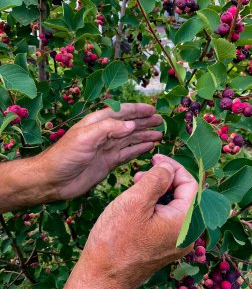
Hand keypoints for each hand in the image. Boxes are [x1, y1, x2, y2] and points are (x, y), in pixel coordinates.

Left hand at [39, 103, 162, 199]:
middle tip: (160, 120)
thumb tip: (132, 124)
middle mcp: (105, 133)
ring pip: (131, 139)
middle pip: (129, 124)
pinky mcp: (109, 162)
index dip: (137, 110)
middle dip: (145, 121)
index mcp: (98, 122)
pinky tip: (149, 147)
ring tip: (160, 133)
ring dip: (145, 135)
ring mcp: (107, 148)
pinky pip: (128, 153)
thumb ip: (109, 128)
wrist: (54, 179)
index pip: (121, 112)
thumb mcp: (86, 136)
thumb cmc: (66, 155)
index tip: (152, 109)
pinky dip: (139, 150)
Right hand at [84, 154, 197, 288]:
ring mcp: (175, 243)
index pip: (190, 184)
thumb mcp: (136, 201)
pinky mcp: (163, 248)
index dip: (173, 167)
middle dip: (164, 179)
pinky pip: (165, 219)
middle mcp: (186, 235)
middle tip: (141, 173)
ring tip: (135, 185)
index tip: (155, 157)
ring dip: (157, 191)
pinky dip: (154, 206)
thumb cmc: (115, 240)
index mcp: (185, 223)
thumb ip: (157, 178)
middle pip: (183, 195)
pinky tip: (137, 203)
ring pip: (173, 207)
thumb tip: (169, 167)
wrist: (101, 279)